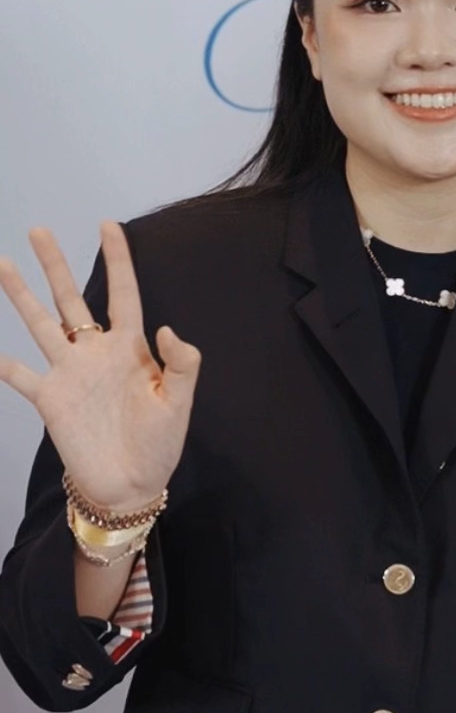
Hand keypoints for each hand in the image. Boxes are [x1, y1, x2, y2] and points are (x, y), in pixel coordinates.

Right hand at [0, 223, 199, 509]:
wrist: (131, 486)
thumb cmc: (160, 446)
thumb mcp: (179, 405)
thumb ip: (181, 366)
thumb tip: (169, 329)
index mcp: (130, 349)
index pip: (124, 293)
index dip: (118, 260)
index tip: (108, 225)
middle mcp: (95, 353)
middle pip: (71, 298)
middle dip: (55, 265)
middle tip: (38, 230)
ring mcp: (69, 373)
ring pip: (41, 323)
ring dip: (21, 295)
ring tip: (4, 263)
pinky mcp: (50, 399)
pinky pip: (21, 375)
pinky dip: (4, 364)